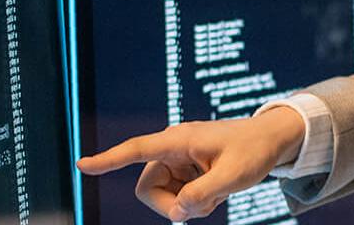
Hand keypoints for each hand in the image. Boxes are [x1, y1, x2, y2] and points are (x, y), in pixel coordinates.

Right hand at [77, 107, 306, 221]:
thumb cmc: (254, 151)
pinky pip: (176, 196)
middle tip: (199, 210)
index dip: (108, 160)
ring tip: (215, 196)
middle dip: (169, 205)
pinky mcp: (185, 170)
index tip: (82, 165)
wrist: (271, 141)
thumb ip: (203, 195)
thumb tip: (176, 212)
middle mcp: (172, 148)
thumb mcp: (234, 176)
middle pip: (147, 188)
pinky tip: (214, 193)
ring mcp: (178, 160)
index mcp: (179, 141)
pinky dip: (193, 202)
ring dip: (185, 205)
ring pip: (161, 196)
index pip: (136, 150)